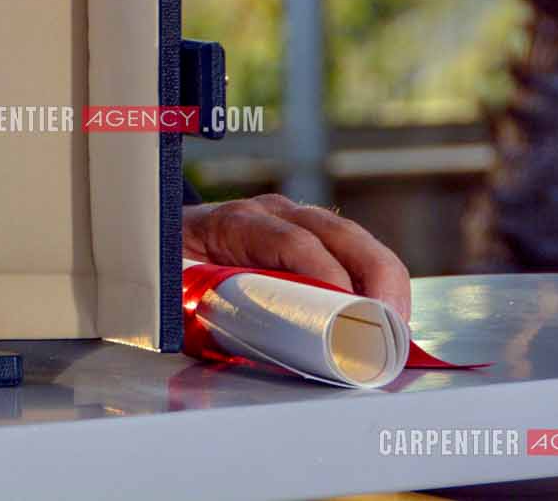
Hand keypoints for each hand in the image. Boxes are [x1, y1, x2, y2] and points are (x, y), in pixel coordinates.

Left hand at [181, 193, 411, 321]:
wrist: (160, 239)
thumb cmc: (172, 267)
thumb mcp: (176, 287)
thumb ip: (199, 309)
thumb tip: (233, 342)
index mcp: (237, 222)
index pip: (292, 241)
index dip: (325, 275)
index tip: (348, 312)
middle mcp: (273, 214)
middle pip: (338, 234)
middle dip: (373, 277)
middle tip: (391, 324)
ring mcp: (296, 221)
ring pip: (355, 241)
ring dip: (384, 280)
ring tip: (397, 325)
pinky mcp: (313, 239)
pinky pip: (354, 253)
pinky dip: (377, 281)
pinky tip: (389, 313)